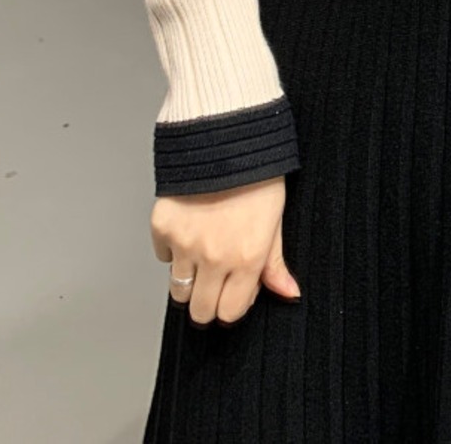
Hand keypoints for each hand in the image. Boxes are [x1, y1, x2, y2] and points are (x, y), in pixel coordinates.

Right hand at [151, 174, 300, 325]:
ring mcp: (185, 243)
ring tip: (202, 252)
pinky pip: (163, 256)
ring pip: (178, 290)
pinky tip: (189, 227)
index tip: (233, 289)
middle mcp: (214, 257)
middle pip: (199, 312)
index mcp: (247, 258)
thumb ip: (275, 263)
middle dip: (207, 301)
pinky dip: (173, 248)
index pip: (229, 313)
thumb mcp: (275, 219)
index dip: (232, 304)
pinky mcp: (163, 227)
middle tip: (214, 279)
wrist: (226, 137)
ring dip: (189, 278)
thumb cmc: (256, 174)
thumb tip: (288, 293)